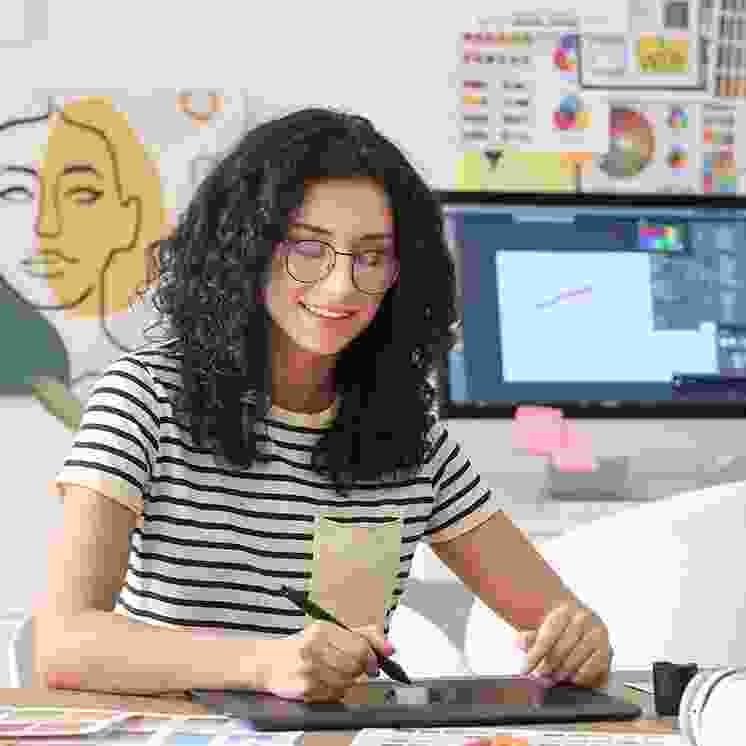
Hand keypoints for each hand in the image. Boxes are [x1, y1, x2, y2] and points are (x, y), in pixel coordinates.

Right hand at [263, 621, 388, 701]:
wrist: (271, 662)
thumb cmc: (306, 646)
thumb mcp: (333, 631)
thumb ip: (364, 636)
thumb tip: (390, 648)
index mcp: (323, 629)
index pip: (360, 646)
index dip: (371, 656)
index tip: (373, 661)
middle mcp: (314, 647)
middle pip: (355, 664)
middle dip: (360, 669)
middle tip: (355, 667)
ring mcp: (309, 669)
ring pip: (347, 681)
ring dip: (347, 680)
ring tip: (335, 672)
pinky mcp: (305, 689)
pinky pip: (334, 695)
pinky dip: (336, 691)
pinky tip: (326, 682)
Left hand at [517, 601, 611, 688]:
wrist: (574, 619)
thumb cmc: (553, 626)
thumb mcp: (537, 628)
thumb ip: (528, 637)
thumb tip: (521, 648)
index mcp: (562, 610)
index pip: (546, 637)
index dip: (534, 656)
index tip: (525, 669)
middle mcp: (582, 618)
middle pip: (562, 649)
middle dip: (549, 666)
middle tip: (539, 676)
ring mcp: (596, 632)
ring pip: (578, 657)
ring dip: (564, 671)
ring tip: (553, 677)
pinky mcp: (607, 647)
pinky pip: (596, 665)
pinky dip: (584, 674)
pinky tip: (573, 678)